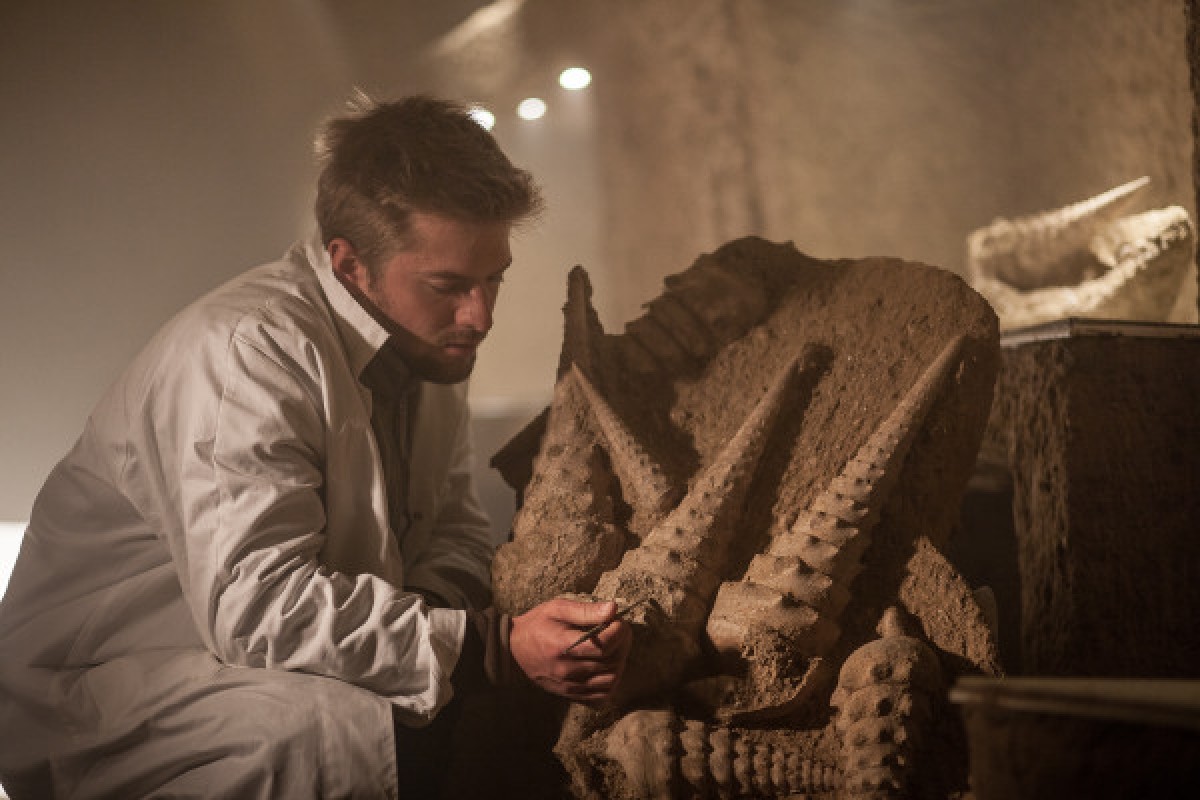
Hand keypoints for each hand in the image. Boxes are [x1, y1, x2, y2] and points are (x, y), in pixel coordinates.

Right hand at [509, 597, 631, 703]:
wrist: (513, 649)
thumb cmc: (536, 625)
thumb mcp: (557, 609)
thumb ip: (585, 610)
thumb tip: (613, 609)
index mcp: (563, 646)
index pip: (603, 645)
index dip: (618, 632)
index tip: (618, 620)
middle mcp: (567, 670)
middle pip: (611, 662)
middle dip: (623, 643)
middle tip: (620, 630)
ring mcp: (569, 685)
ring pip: (610, 680)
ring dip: (619, 662)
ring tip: (615, 646)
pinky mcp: (570, 694)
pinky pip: (601, 695)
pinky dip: (611, 681)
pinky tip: (607, 665)